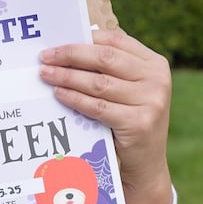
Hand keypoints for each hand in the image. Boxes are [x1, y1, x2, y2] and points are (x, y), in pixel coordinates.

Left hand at [39, 28, 172, 203]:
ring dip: (67, 77)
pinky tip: (58, 94)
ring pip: (99, 83)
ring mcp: (151, 101)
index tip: (56, 44)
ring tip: (45, 75)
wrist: (146, 163)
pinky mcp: (139, 123)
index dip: (83, 40)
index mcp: (155, 63)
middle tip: (45, 57)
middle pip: (105, 58)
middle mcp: (158, 79)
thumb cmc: (129, 119)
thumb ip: (109, 68)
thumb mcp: (128, 90)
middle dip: (70, 55)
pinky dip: (75, 99)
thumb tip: (68, 48)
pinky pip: (98, 107)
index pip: (115, 41)